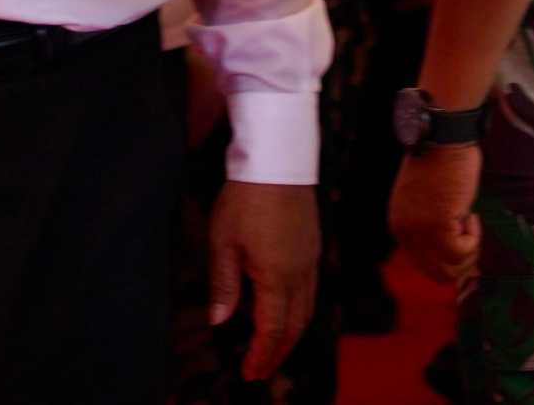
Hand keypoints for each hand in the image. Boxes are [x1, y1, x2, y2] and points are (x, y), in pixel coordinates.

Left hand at [212, 181, 318, 379]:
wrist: (278, 160)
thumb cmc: (245, 198)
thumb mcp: (223, 241)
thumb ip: (223, 284)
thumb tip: (219, 321)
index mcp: (277, 277)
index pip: (272, 329)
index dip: (261, 355)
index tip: (250, 373)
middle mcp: (301, 274)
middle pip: (296, 326)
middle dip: (279, 353)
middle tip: (261, 369)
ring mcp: (312, 261)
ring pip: (308, 310)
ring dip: (292, 334)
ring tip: (273, 348)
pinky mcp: (314, 248)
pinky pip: (312, 291)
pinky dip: (300, 312)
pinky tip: (286, 311)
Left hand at [389, 144, 481, 284]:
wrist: (444, 140)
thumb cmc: (441, 163)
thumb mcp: (426, 201)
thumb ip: (430, 225)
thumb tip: (452, 252)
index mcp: (399, 225)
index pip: (424, 265)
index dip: (451, 260)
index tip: (464, 241)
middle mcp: (404, 232)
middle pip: (437, 273)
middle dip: (462, 262)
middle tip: (472, 236)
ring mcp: (419, 231)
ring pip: (451, 268)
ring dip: (469, 250)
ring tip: (468, 221)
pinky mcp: (437, 226)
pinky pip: (462, 252)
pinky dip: (474, 238)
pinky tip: (470, 214)